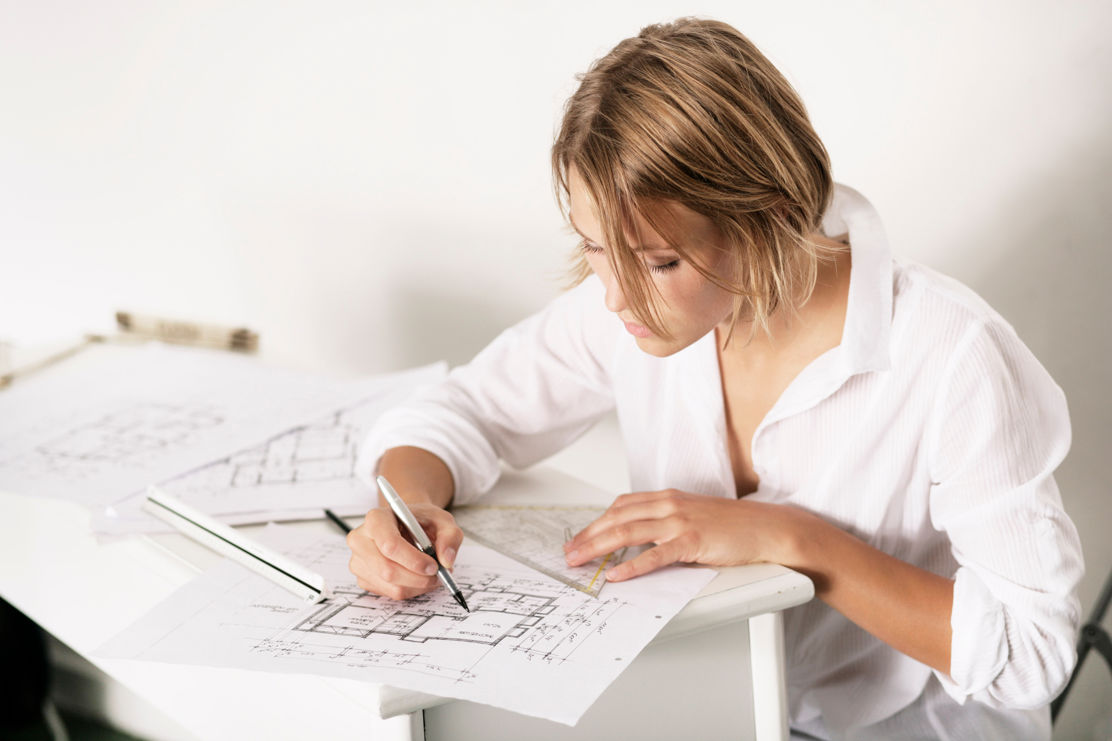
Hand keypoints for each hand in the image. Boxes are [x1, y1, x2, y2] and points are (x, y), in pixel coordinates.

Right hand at [346, 501, 463, 599]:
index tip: (433, 565)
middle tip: (437, 574)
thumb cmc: (420, 522)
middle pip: (387, 570)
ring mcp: (359, 560)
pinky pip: (389, 593)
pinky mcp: (363, 578)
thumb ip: (450, 537)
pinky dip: (410, 589)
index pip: (389, 545)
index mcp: (376, 519)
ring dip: (417, 585)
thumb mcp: (442, 520)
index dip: (413, 560)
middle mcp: (361, 539)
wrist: (408, 525)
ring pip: (390, 585)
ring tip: (429, 574)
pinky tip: (416, 576)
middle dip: (418, 578)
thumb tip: (446, 560)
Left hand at [564, 489, 803, 581]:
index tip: (578, 538)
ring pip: (628, 532)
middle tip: (569, 553)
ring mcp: (680, 521)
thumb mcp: (691, 515)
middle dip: (588, 536)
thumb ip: (664, 523)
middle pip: (616, 517)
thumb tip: (636, 540)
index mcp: (666, 497)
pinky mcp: (692, 540)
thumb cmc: (731, 525)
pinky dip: (632, 565)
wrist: (765, 527)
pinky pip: (656, 554)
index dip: (595, 522)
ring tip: (580, 562)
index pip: (620, 506)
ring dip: (598, 548)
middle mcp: (669, 504)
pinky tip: (617, 574)